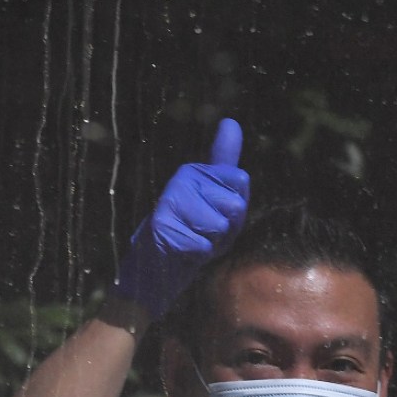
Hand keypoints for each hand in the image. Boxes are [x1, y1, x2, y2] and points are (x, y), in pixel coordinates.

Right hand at [113, 118, 248, 318]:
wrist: (154, 273)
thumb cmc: (191, 237)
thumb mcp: (215, 201)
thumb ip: (224, 164)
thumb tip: (231, 122)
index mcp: (195, 171)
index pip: (241, 182)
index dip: (237, 210)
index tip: (217, 216)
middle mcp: (182, 178)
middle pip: (235, 204)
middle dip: (228, 229)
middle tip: (203, 234)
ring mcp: (170, 200)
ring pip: (220, 225)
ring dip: (213, 243)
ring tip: (192, 242)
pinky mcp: (162, 225)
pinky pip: (203, 244)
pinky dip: (198, 256)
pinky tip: (182, 253)